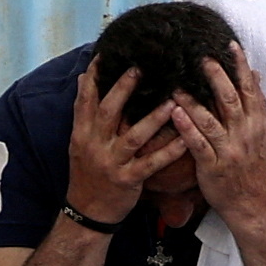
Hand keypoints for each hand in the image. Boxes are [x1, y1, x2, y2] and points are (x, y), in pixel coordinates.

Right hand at [65, 63, 192, 226]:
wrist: (87, 212)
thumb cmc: (87, 173)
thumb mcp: (79, 141)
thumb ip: (84, 111)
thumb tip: (84, 78)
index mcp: (82, 133)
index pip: (85, 99)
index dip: (94, 77)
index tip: (105, 54)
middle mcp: (95, 145)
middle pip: (109, 111)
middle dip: (124, 88)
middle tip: (141, 67)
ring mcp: (111, 163)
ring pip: (134, 136)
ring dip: (154, 118)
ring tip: (173, 101)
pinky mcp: (128, 180)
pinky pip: (151, 163)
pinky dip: (169, 151)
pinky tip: (185, 140)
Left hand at [169, 47, 265, 221]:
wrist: (254, 204)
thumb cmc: (253, 166)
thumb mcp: (261, 134)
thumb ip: (256, 105)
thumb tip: (256, 75)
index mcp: (257, 123)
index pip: (250, 90)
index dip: (241, 67)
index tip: (230, 45)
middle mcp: (245, 133)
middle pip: (230, 100)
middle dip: (217, 77)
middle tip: (202, 57)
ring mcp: (229, 150)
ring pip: (210, 120)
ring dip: (193, 101)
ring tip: (176, 85)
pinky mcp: (213, 166)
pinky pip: (198, 144)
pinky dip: (186, 128)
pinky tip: (174, 113)